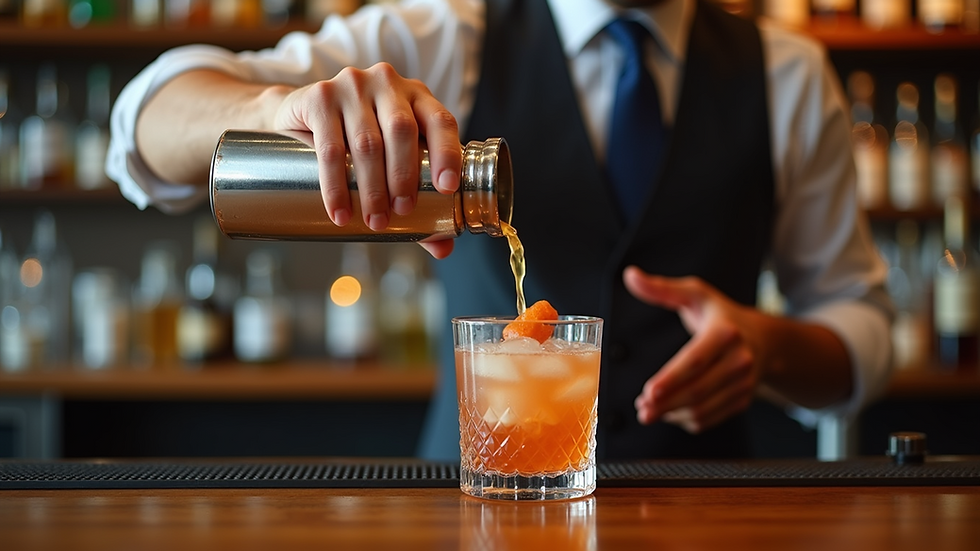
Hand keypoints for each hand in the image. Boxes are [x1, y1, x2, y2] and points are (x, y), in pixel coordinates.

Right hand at [273, 62, 460, 257]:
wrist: (298, 115)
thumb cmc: (357, 141)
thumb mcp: (390, 161)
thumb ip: (419, 201)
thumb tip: (442, 248)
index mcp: (417, 95)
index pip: (441, 120)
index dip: (447, 153)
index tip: (447, 188)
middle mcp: (388, 83)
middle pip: (402, 131)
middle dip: (403, 178)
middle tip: (400, 213)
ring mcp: (352, 85)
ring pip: (367, 142)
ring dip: (372, 188)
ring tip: (374, 220)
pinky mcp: (319, 96)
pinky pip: (329, 146)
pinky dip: (335, 185)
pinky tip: (340, 210)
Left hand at [623, 266, 770, 433]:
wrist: (764, 339)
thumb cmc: (720, 314)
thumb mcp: (695, 294)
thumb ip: (661, 288)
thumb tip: (630, 275)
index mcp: (725, 333)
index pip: (695, 361)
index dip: (671, 379)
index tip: (647, 392)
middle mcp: (739, 359)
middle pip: (697, 390)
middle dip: (665, 403)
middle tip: (641, 409)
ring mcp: (744, 382)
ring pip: (703, 408)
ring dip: (673, 414)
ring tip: (648, 412)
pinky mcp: (743, 399)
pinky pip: (711, 418)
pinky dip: (687, 420)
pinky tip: (670, 413)